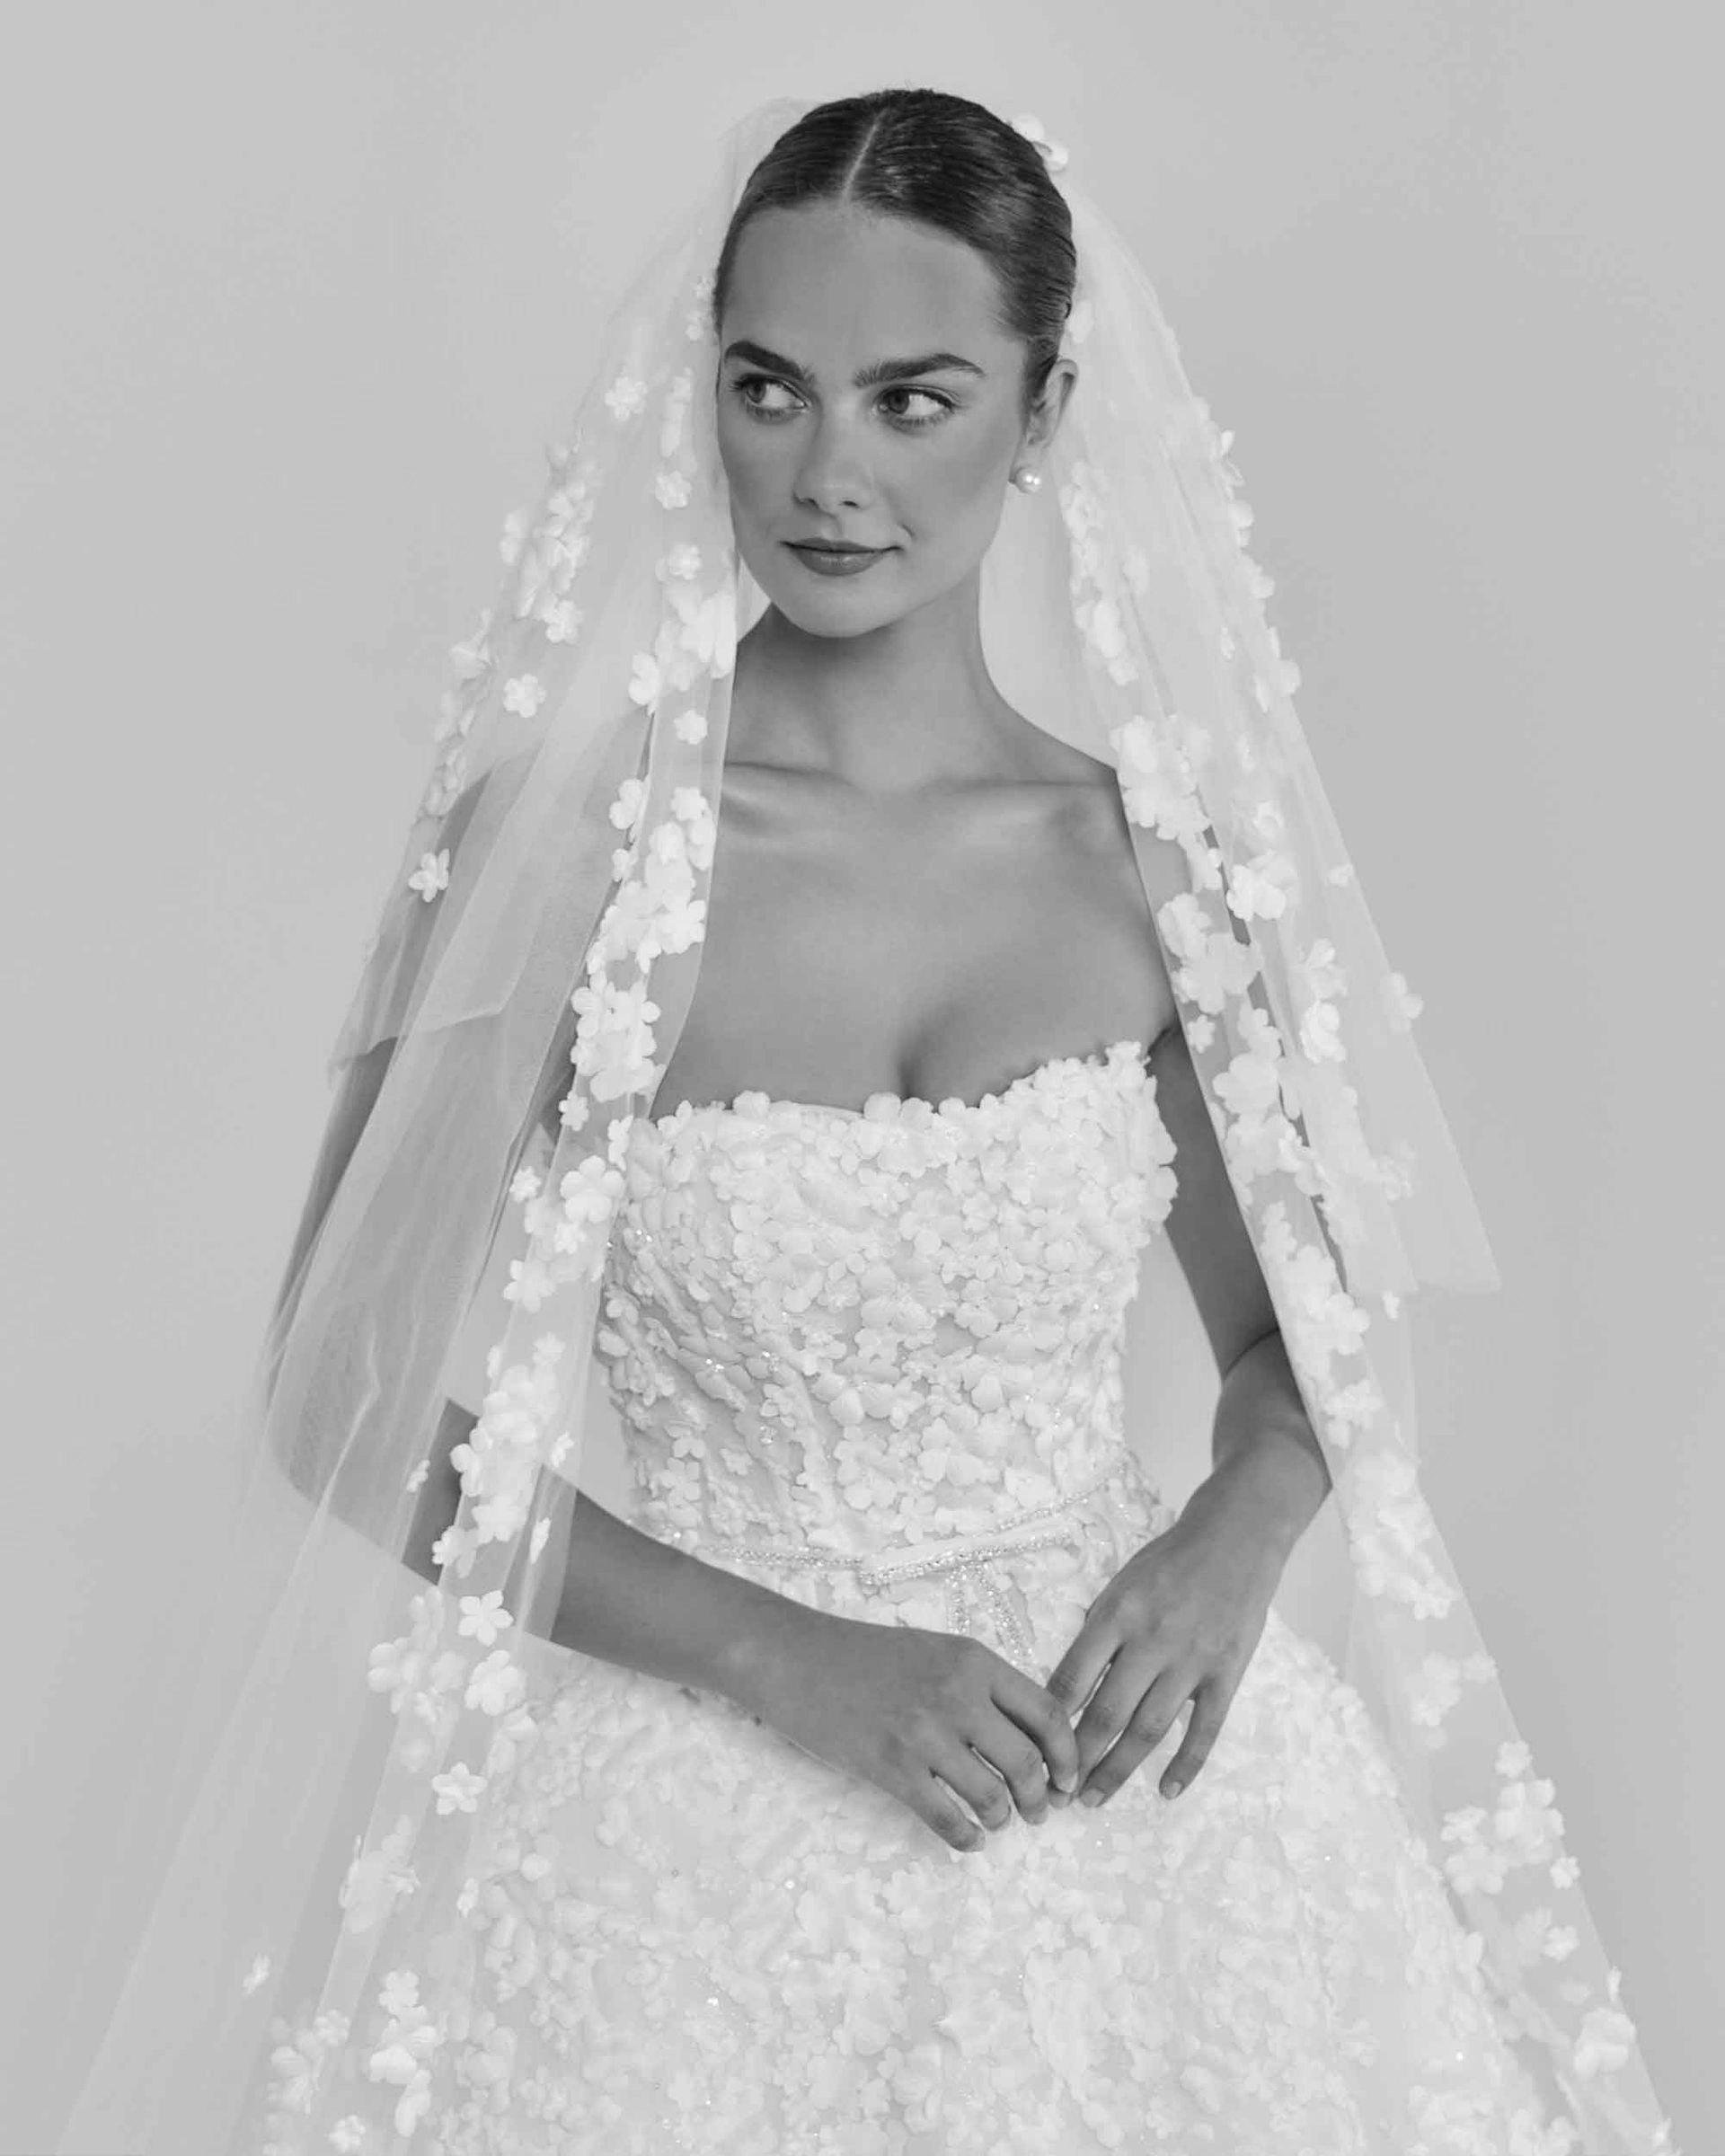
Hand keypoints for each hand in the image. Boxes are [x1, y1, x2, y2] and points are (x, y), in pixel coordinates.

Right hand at [744, 1607, 1079, 1853]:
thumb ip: (982, 1686)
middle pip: (1027, 1762)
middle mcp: (956, 1694)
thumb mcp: (936, 1652)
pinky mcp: (890, 1767)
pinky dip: (967, 1838)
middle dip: (1041, 1798)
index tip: (1069, 1780)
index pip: (1047, 1713)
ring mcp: (922, 1733)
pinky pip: (947, 1818)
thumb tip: (1032, 1738)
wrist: (797, 1657)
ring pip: (992, 1796)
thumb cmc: (866, 1656)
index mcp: (974, 1660)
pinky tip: (968, 1839)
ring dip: (1003, 1820)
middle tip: (1039, 1813)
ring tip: (997, 1822)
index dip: (1068, 1755)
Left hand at [1044, 1490, 1281, 1809]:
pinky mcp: (1227, 1674)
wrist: (1234, 1539)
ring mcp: (1192, 1660)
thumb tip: (1068, 1683)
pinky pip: (1204, 1729)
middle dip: (1078, 1759)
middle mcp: (1151, 1640)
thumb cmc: (1168, 1562)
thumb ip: (1098, 1631)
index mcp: (1117, 1615)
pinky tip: (1166, 1791)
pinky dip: (1186, 1765)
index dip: (1050, 1720)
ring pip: (1149, 1729)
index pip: (1073, 1677)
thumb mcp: (1120, 1584)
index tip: (1033, 1750)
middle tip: (1058, 1793)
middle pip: (1107, 1713)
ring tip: (1095, 1797)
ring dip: (1119, 1770)